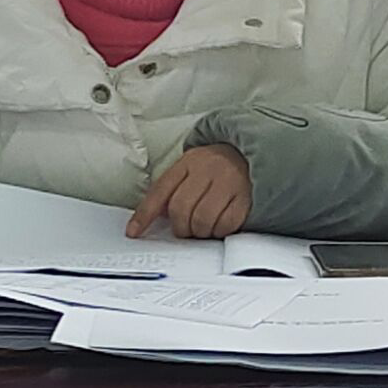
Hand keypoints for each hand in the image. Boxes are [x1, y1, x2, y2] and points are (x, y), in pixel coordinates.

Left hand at [126, 145, 252, 239]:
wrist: (253, 156)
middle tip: (184, 229)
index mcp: (188, 162)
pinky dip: (219, 231)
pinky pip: (225, 224)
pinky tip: (219, 224)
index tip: (134, 231)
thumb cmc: (217, 166)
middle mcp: (207, 169)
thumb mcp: (192, 167)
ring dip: (199, 232)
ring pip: (202, 220)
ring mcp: (227, 182)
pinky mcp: (245, 197)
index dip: (144, 215)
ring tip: (203, 227)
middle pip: (180, 209)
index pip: (160, 191)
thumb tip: (154, 215)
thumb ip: (173, 188)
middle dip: (180, 227)